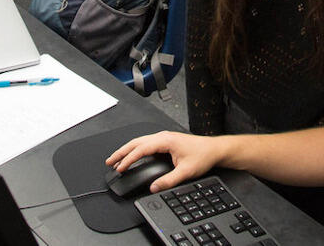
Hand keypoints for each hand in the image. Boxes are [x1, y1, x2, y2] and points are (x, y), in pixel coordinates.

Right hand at [106, 131, 225, 193]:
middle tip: (109, 161)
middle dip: (121, 152)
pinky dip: (136, 150)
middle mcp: (163, 137)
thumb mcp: (186, 171)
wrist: (214, 150)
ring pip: (140, 142)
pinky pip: (146, 144)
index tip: (119, 168)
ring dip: (127, 150)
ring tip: (116, 160)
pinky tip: (132, 156)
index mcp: (166, 140)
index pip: (141, 149)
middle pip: (136, 142)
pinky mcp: (166, 142)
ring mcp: (164, 138)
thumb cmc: (203, 156)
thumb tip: (154, 187)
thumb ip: (169, 180)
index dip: (128, 159)